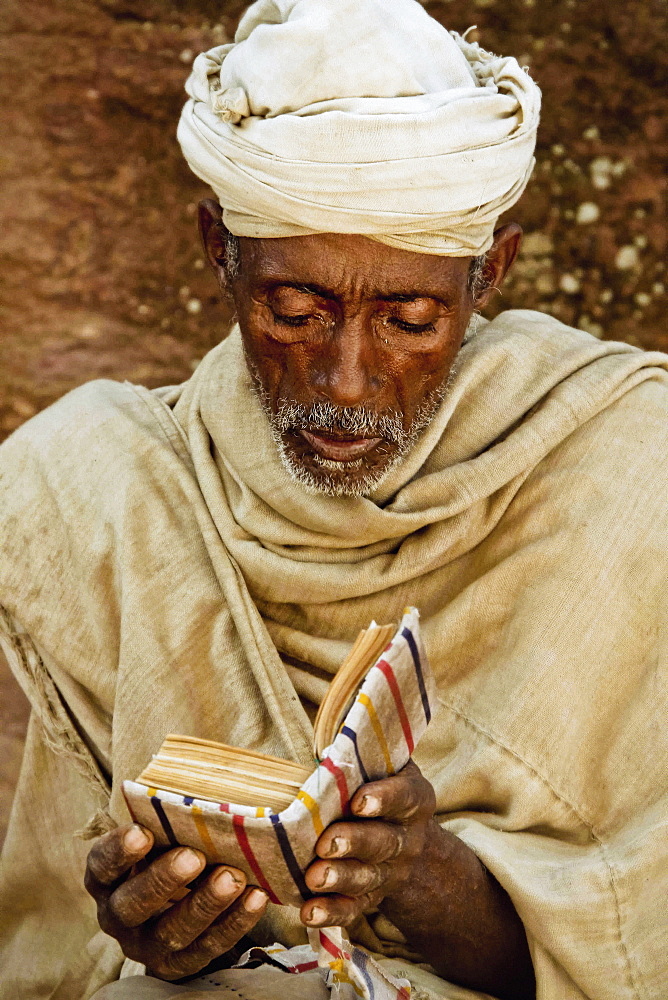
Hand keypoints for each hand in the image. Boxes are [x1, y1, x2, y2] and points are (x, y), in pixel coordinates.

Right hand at [85, 824, 267, 980]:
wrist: (176, 901)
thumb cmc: (168, 850)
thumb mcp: (159, 835)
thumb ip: (169, 819)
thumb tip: (204, 783)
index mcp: (106, 878)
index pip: (101, 865)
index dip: (118, 851)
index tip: (142, 832)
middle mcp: (119, 915)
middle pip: (131, 905)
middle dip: (163, 880)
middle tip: (194, 857)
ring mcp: (146, 944)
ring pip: (170, 932)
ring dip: (204, 905)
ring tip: (232, 877)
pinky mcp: (177, 965)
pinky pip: (205, 949)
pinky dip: (233, 924)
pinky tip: (256, 897)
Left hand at [301, 760, 534, 999]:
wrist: (409, 843)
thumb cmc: (380, 787)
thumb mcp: (384, 764)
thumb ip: (363, 748)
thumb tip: (337, 706)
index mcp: (414, 799)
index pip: (405, 796)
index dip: (384, 798)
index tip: (359, 801)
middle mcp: (408, 838)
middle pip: (385, 842)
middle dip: (355, 843)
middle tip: (326, 844)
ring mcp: (391, 872)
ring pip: (369, 878)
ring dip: (341, 879)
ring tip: (314, 877)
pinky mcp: (372, 898)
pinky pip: (354, 910)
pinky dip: (332, 913)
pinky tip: (309, 912)